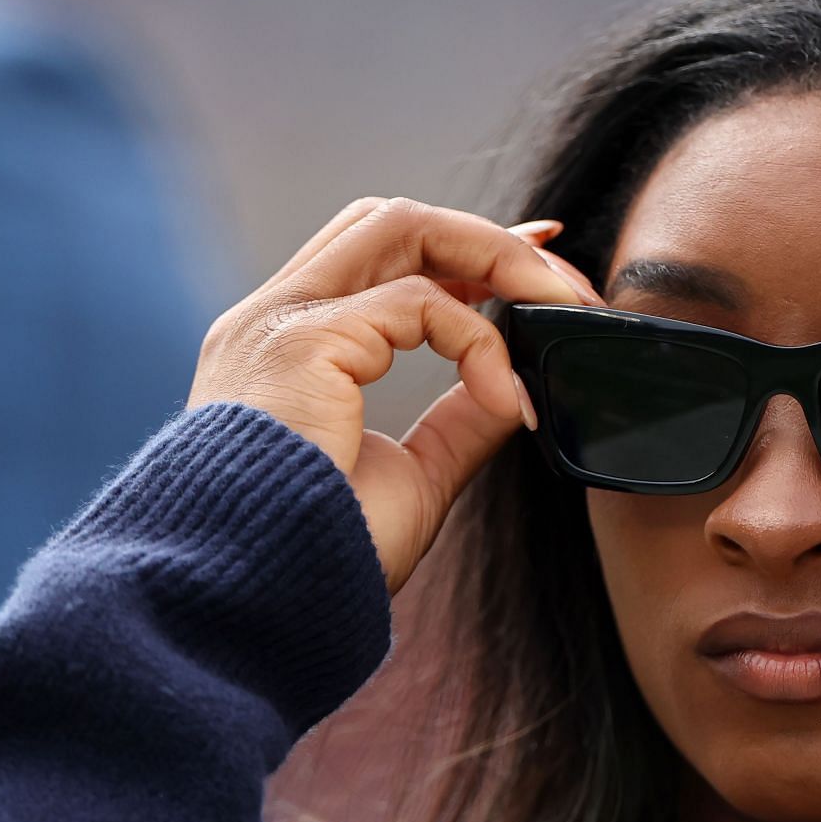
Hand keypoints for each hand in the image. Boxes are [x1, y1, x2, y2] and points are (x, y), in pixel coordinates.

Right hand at [186, 197, 602, 595]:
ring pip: (402, 227)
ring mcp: (283, 321)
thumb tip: (515, 391)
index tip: (541, 253)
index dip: (465, 247)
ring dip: (496, 259)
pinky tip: (503, 399)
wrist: (258, 601)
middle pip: (392, 220)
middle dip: (488, 240)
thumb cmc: (317, 555)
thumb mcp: (411, 477)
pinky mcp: (303, 340)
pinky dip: (479, 343)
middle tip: (562, 287)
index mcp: (292, 348)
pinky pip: (420, 303)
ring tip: (557, 310)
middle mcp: (276, 318)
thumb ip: (457, 424)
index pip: (379, 254)